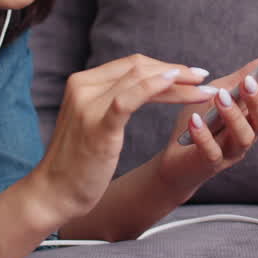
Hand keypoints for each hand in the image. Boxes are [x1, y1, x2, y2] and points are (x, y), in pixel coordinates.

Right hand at [28, 54, 217, 224]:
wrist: (53, 193)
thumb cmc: (77, 163)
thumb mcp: (94, 123)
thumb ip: (112, 101)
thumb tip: (145, 88)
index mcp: (83, 83)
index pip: (131, 65)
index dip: (164, 66)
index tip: (190, 73)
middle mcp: (83, 87)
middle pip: (139, 67)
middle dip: (176, 71)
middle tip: (204, 77)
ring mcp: (89, 105)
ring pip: (140, 80)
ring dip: (178, 82)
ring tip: (204, 89)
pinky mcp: (97, 126)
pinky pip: (129, 99)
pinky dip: (155, 87)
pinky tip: (176, 84)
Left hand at [154, 53, 257, 196]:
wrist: (176, 160)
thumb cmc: (201, 121)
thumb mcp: (219, 92)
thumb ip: (241, 78)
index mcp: (253, 113)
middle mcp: (249, 133)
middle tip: (250, 82)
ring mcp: (231, 150)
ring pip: (243, 136)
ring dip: (234, 116)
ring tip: (221, 97)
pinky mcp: (211, 162)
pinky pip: (211, 151)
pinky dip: (204, 135)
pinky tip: (196, 120)